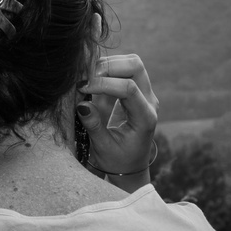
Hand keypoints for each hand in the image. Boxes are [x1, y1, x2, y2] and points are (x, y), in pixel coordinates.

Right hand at [77, 54, 158, 183]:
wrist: (130, 167)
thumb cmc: (118, 161)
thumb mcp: (103, 148)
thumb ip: (94, 125)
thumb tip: (82, 103)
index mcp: (145, 118)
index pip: (129, 88)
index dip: (104, 83)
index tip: (82, 88)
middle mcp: (149, 101)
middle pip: (135, 66)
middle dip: (109, 66)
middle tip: (87, 78)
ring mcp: (145, 94)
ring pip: (131, 63)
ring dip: (108, 65)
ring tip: (89, 80)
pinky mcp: (136, 91)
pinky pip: (125, 69)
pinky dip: (107, 69)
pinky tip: (94, 81)